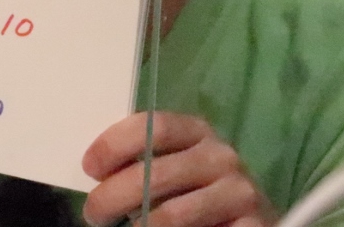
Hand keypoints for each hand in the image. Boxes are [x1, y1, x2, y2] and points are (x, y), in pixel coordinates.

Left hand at [81, 112, 276, 226]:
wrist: (246, 219)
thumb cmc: (196, 189)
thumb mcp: (173, 166)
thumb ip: (143, 162)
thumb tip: (95, 172)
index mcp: (197, 131)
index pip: (153, 126)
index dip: (115, 144)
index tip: (90, 168)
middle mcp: (221, 155)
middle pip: (156, 172)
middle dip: (113, 195)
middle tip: (93, 213)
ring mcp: (240, 192)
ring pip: (174, 214)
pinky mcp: (253, 225)